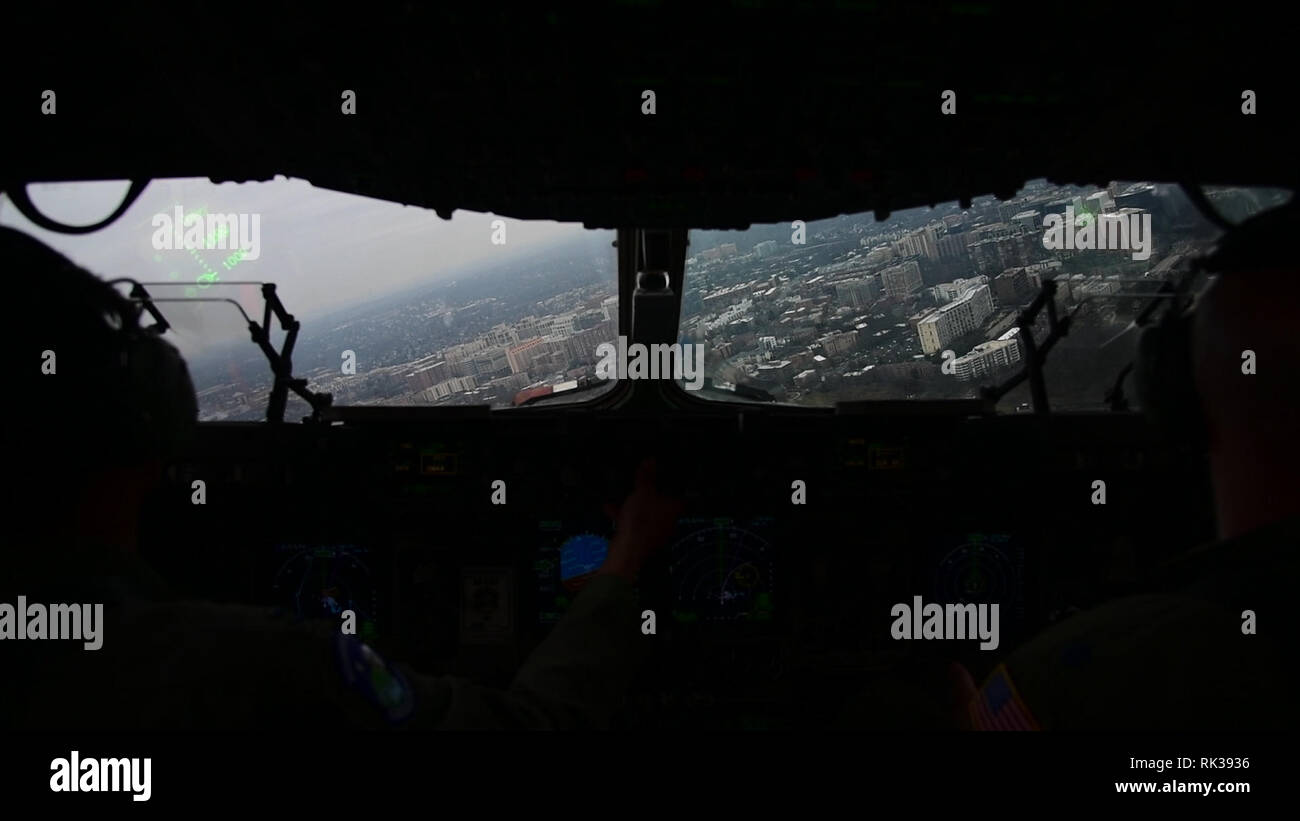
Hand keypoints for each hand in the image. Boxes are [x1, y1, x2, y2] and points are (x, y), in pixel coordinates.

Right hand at [596, 458, 683, 581]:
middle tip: (641, 487)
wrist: (627, 550)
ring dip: (635, 506)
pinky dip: (626, 516)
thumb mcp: (641, 491)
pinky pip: (637, 524)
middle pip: (662, 505)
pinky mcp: (644, 540)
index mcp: (675, 509)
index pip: (681, 495)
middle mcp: (670, 522)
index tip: (666, 480)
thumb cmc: (640, 519)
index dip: (675, 487)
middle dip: (650, 495)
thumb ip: (646, 476)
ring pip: (647, 514)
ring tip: (621, 498)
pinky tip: (610, 509)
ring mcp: (657, 533)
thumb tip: (651, 460)